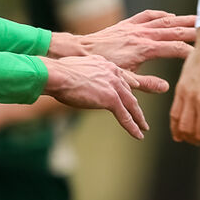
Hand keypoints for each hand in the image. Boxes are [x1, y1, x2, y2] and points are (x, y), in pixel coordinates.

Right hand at [43, 55, 168, 139]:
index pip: (120, 78)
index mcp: (104, 64)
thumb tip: (80, 84)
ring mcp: (113, 85)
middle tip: (140, 115)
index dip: (126, 89)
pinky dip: (132, 127)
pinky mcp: (111, 98)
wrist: (56, 75)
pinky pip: (125, 115)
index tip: (131, 97)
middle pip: (128, 91)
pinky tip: (138, 135)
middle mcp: (112, 72)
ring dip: (138, 118)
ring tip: (143, 128)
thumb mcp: (76, 70)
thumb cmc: (57, 74)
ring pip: (131, 104)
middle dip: (134, 104)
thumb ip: (85, 76)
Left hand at [52, 9, 195, 71]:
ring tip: (199, 18)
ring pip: (165, 21)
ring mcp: (135, 27)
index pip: (176, 48)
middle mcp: (143, 35)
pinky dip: (161, 15)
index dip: (192, 51)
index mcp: (145, 49)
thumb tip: (167, 88)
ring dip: (183, 19)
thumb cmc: (102, 68)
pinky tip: (170, 16)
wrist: (80, 51)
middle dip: (195, 31)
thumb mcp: (124, 80)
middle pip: (175, 31)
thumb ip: (146, 84)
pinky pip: (148, 16)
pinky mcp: (127, 24)